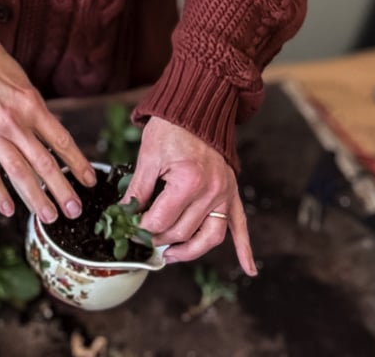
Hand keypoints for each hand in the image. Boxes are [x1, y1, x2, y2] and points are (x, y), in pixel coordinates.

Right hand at [0, 0, 95, 223]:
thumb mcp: (19, 76)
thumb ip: (32, 104)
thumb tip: (46, 126)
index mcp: (30, 103)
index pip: (61, 140)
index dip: (78, 163)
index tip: (89, 180)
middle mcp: (14, 121)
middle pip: (44, 163)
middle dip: (62, 190)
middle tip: (76, 211)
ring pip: (18, 173)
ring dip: (35, 198)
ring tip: (49, 218)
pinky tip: (8, 210)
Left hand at [123, 116, 256, 275]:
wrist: (198, 105)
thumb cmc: (172, 127)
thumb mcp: (148, 155)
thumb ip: (139, 188)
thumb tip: (125, 214)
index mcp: (189, 181)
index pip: (161, 220)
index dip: (141, 228)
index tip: (129, 228)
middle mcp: (211, 191)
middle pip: (182, 231)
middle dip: (158, 238)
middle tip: (142, 237)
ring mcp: (225, 193)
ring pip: (210, 237)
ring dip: (190, 251)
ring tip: (170, 255)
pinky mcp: (232, 191)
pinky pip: (241, 224)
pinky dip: (245, 248)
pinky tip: (249, 269)